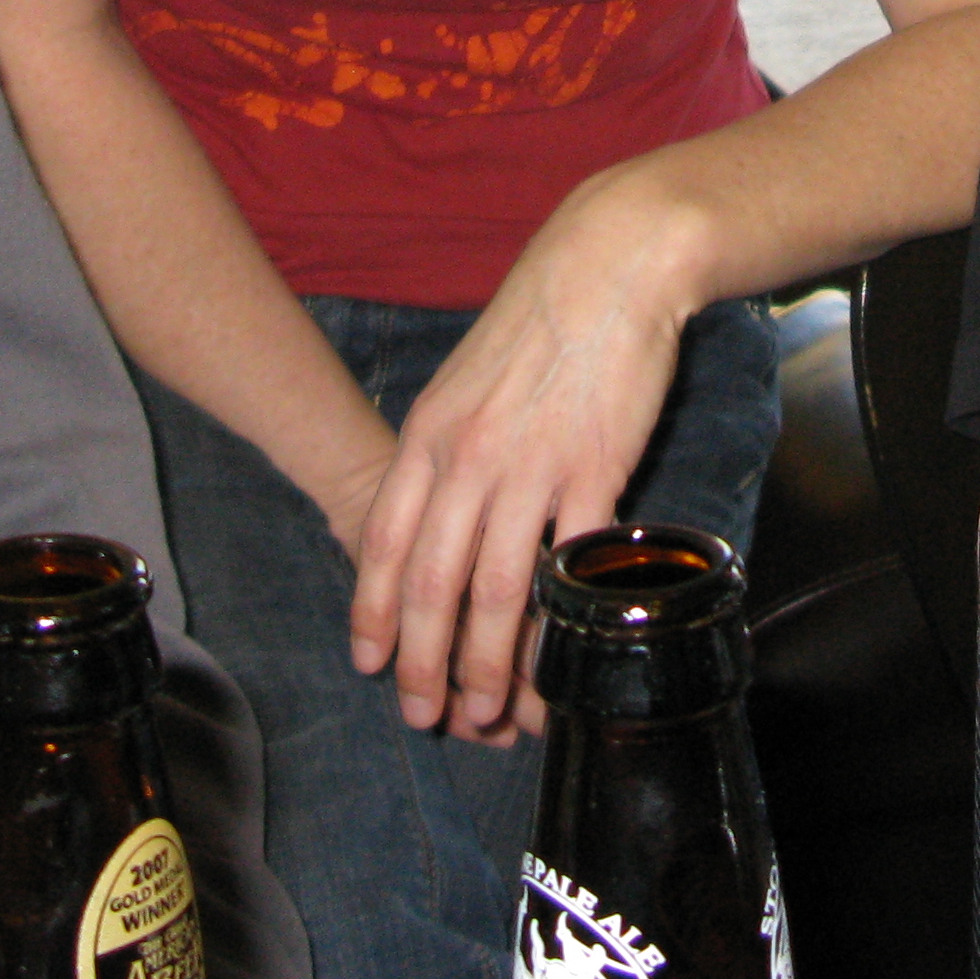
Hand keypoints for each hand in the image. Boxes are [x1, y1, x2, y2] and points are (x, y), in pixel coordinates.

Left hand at [345, 179, 704, 741]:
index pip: (383, 541)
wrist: (609, 264)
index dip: (374, 612)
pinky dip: (561, 630)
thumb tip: (441, 508)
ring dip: (487, 666)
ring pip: (495, 591)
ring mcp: (532, 468)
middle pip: (432, 582)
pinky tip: (561, 665)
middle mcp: (469, 457)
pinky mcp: (596, 472)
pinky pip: (569, 572)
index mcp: (429, 434)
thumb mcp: (465, 378)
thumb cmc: (541, 317)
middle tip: (424, 715)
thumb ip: (449, 446)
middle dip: (422, 661)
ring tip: (487, 714)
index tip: (370, 662)